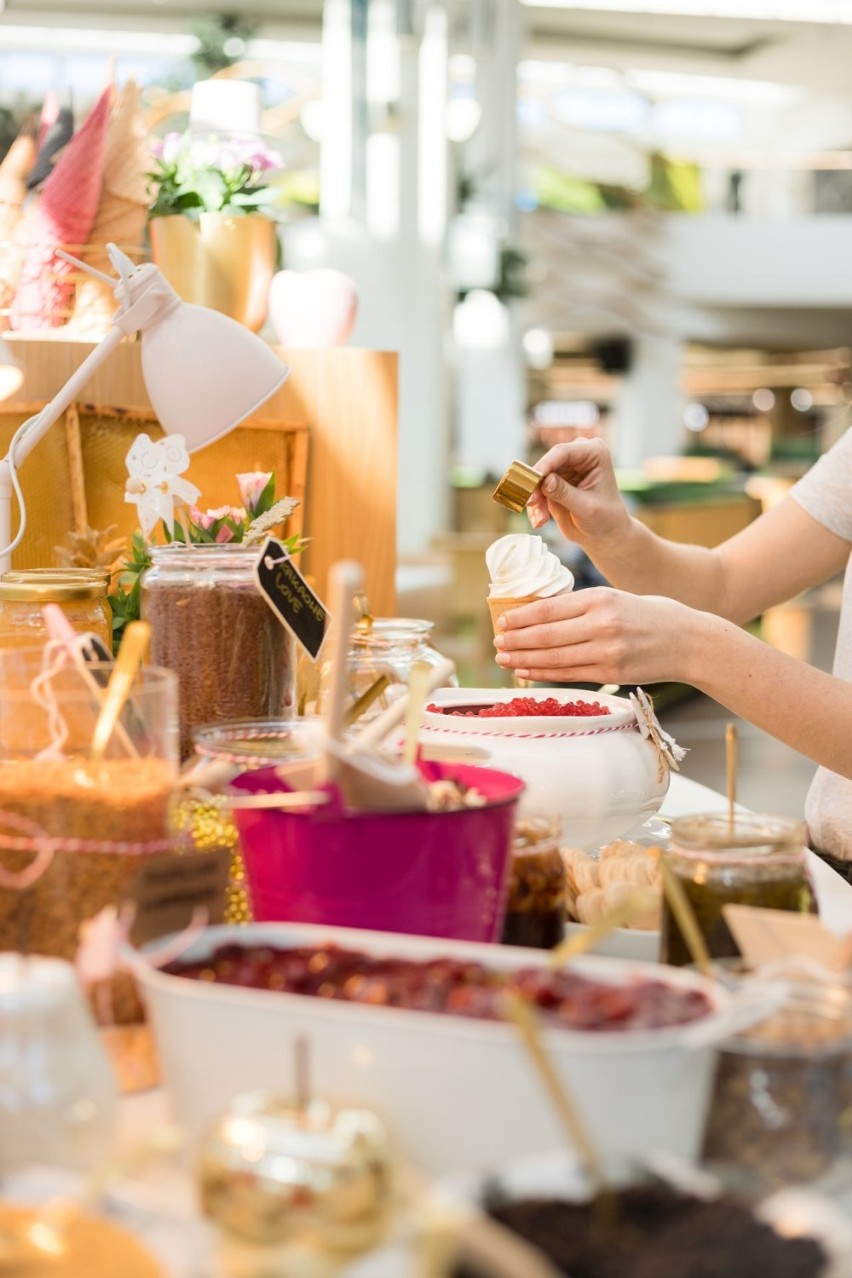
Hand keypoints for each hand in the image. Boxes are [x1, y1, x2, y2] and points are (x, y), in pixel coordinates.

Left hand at [493, 587, 697, 685]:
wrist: (691, 642)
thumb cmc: (652, 615)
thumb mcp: (617, 597)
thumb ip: (584, 606)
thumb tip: (542, 615)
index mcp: (601, 598)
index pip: (549, 609)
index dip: (521, 618)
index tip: (502, 622)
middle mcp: (602, 624)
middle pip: (546, 635)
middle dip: (516, 641)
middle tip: (496, 643)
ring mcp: (607, 651)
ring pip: (554, 657)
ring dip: (524, 659)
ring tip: (504, 659)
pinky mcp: (612, 671)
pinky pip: (569, 674)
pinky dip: (544, 672)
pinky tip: (526, 670)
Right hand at [526, 439, 630, 548]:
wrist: (605, 534)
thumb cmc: (605, 518)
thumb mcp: (586, 507)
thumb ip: (565, 493)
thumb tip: (545, 481)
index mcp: (594, 453)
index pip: (564, 452)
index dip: (546, 464)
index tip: (532, 478)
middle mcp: (577, 456)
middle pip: (547, 463)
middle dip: (536, 484)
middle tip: (531, 502)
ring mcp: (564, 469)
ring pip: (538, 478)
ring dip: (535, 499)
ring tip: (540, 519)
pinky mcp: (553, 483)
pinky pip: (536, 491)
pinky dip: (535, 506)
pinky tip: (540, 521)